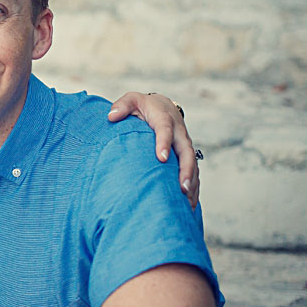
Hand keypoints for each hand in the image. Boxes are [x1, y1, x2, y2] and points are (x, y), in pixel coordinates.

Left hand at [107, 92, 199, 208]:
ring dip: (191, 183)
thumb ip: (122, 106)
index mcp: (164, 119)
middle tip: (181, 188)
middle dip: (185, 170)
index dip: (164, 144)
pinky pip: (194, 172)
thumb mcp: (132, 100)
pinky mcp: (186, 156)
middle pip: (186, 152)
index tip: (161, 158)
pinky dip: (194, 188)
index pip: (165, 131)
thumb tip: (112, 116)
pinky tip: (189, 206)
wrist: (163, 106)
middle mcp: (179, 133)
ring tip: (186, 203)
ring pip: (193, 165)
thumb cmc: (143, 106)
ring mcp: (184, 145)